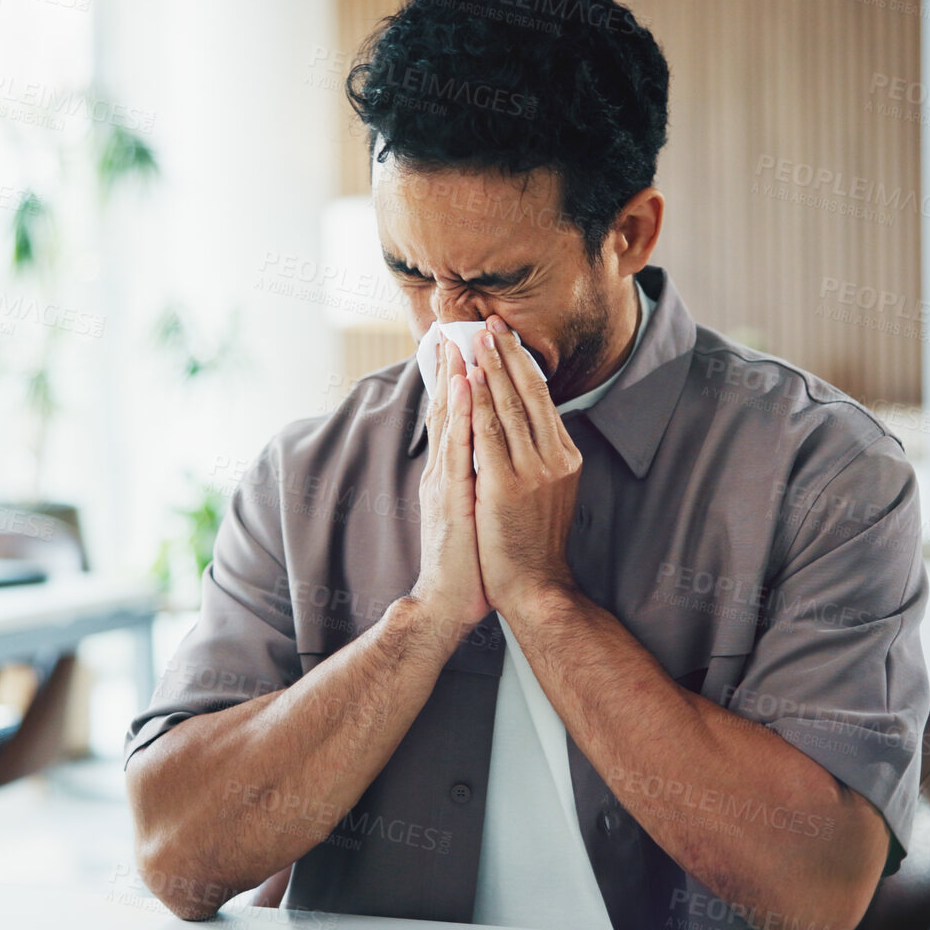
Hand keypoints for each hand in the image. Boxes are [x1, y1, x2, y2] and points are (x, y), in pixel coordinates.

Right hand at [406, 338, 490, 639]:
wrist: (449, 601)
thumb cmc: (467, 560)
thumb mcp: (469, 508)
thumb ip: (471, 478)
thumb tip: (486, 453)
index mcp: (448, 472)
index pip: (453, 417)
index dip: (456, 379)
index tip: (461, 345)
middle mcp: (443, 471)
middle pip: (448, 410)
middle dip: (452, 367)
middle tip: (456, 328)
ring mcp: (444, 483)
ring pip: (451, 422)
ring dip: (455, 380)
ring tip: (460, 343)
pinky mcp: (451, 498)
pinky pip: (459, 448)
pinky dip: (462, 415)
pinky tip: (466, 389)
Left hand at [467, 315, 582, 619]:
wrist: (534, 587)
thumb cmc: (533, 543)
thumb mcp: (549, 492)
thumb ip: (541, 457)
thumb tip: (530, 426)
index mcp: (565, 456)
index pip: (541, 399)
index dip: (522, 364)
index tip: (507, 336)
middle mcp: (554, 457)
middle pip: (528, 394)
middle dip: (507, 354)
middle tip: (490, 322)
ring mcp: (533, 471)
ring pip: (508, 407)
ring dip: (490, 368)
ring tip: (476, 339)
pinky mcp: (506, 486)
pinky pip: (489, 434)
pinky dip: (477, 403)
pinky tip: (467, 380)